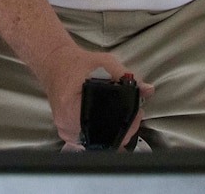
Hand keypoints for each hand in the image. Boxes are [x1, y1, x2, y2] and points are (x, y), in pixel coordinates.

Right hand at [33, 44, 152, 148]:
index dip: (124, 125)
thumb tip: (148, 89)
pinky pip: (89, 138)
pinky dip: (101, 131)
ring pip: (97, 140)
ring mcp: (65, 131)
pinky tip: (108, 120)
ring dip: (112, 131)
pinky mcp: (67, 132)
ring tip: (121, 116)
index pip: (102, 126)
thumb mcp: (104, 63)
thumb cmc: (78, 64)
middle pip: (101, 137)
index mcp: (71, 106)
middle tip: (133, 115)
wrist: (56, 64)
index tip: (135, 115)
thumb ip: (125, 76)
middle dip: (122, 128)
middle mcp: (65, 123)